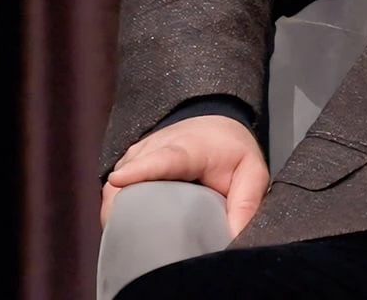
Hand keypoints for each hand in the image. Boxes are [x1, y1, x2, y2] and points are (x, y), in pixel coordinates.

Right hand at [99, 114, 268, 236]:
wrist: (215, 126)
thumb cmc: (231, 151)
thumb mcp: (252, 173)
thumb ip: (246, 205)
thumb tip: (231, 238)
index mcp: (188, 148)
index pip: (161, 159)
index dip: (140, 170)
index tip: (119, 180)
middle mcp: (155, 147)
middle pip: (128, 178)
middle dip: (121, 205)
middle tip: (129, 238)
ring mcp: (137, 156)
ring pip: (116, 187)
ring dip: (118, 212)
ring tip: (130, 239)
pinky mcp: (127, 166)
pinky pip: (114, 191)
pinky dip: (117, 210)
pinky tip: (128, 229)